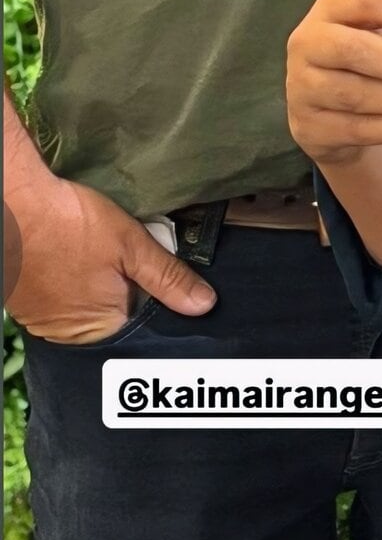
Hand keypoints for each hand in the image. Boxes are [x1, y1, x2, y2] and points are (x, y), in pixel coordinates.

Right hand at [5, 176, 215, 343]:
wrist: (17, 204)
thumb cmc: (72, 224)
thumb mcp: (132, 245)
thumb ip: (168, 277)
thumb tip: (204, 304)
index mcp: (101, 329)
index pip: (143, 326)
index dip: (155, 297)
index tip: (157, 273)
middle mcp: (69, 336)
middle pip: (115, 318)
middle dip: (126, 292)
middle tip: (125, 259)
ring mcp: (44, 322)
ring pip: (88, 308)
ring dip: (100, 286)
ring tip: (99, 255)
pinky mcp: (28, 305)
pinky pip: (62, 300)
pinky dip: (74, 281)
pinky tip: (78, 256)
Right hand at [286, 0, 381, 169]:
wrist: (328, 109)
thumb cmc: (365, 59)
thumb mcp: (381, 35)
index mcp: (332, 6)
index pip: (370, 0)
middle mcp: (308, 41)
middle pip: (355, 49)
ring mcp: (302, 85)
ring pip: (355, 94)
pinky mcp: (308, 126)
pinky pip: (356, 129)